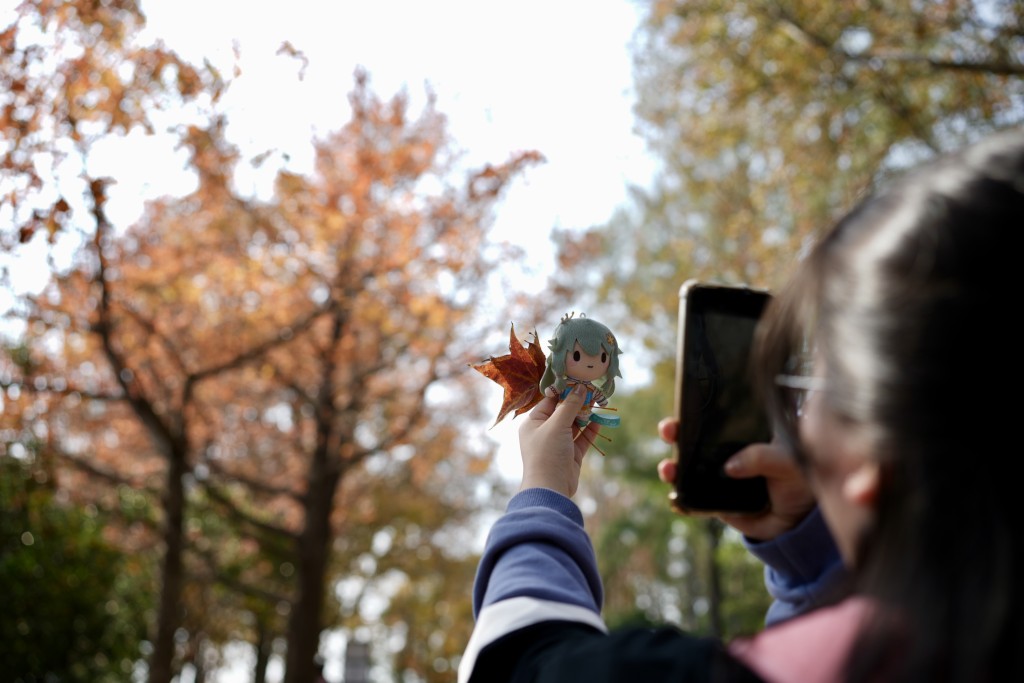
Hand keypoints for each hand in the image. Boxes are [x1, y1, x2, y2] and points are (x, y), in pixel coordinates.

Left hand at [518, 384, 600, 497]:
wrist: (550, 488)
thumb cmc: (547, 453)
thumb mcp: (557, 425)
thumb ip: (570, 406)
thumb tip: (580, 388)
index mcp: (533, 423)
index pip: (550, 401)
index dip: (565, 391)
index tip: (580, 381)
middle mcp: (544, 432)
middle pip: (563, 412)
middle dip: (578, 403)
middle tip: (594, 391)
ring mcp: (558, 444)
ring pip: (574, 425)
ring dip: (586, 416)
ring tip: (599, 403)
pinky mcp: (570, 455)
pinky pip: (581, 439)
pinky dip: (590, 430)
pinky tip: (600, 421)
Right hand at [656, 418, 815, 540]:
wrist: (801, 519)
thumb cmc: (800, 479)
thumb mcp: (789, 460)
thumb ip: (762, 457)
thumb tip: (730, 466)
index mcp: (744, 434)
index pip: (716, 417)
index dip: (697, 410)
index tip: (684, 406)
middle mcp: (726, 452)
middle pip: (693, 438)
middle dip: (676, 433)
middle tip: (669, 431)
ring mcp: (717, 477)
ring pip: (686, 468)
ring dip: (672, 467)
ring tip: (668, 469)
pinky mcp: (714, 503)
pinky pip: (692, 500)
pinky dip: (680, 500)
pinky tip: (675, 499)